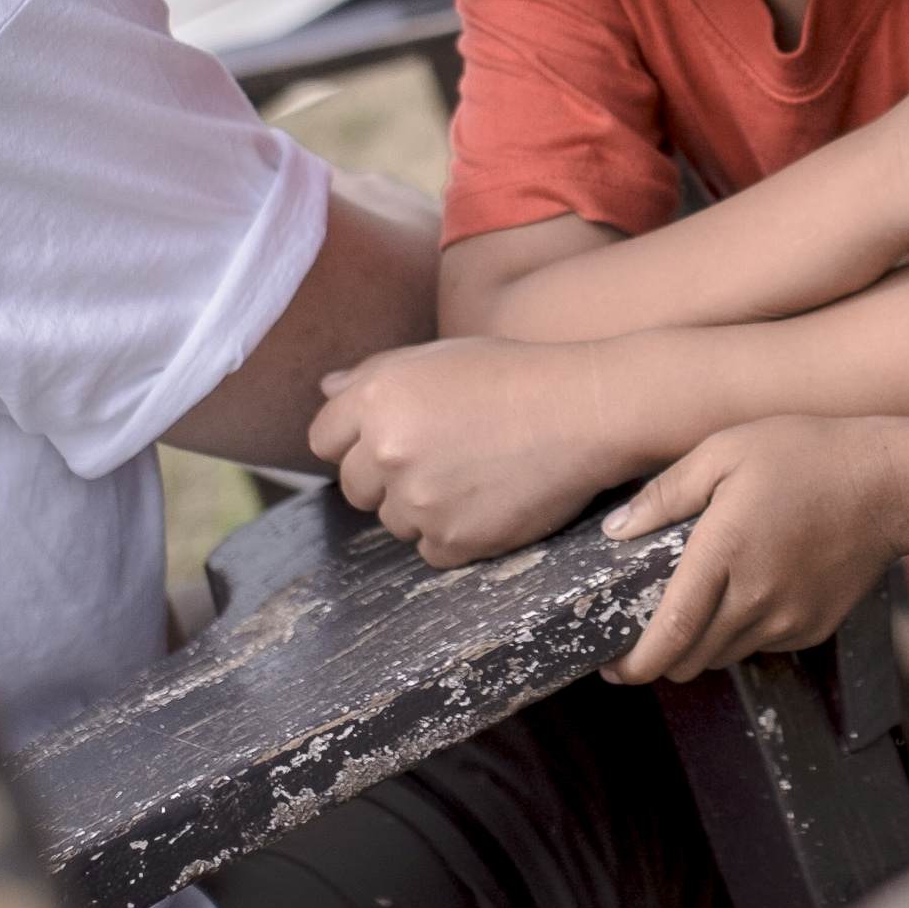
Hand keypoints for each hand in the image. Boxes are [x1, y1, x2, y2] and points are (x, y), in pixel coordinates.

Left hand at [307, 337, 642, 563]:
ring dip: (423, 506)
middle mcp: (387, 450)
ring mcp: (418, 499)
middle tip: (444, 456)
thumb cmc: (514, 376)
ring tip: (474, 474)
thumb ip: (375, 375)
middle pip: (355, 487)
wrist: (585, 412)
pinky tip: (488, 500)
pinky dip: (455, 534)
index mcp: (377, 397)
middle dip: (388, 477)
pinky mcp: (451, 540)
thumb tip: (325, 388)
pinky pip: (431, 550)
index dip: (356, 441)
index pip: (323, 440)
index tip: (393, 439)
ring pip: (393, 521)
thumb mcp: (440, 357)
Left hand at [598, 417, 901, 683]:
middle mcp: (755, 599)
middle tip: (641, 636)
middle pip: (690, 660)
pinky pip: (761, 644)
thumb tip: (615, 531)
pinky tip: (746, 590)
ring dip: (699, 644)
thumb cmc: (804, 455)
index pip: (669, 636)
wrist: (888, 483)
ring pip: (723, 656)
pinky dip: (741, 632)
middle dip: (658, 658)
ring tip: (695, 605)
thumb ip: (665, 494)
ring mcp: (788, 620)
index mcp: (724, 555)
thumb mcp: (725, 451)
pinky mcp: (813, 628)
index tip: (610, 669)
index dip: (633, 665)